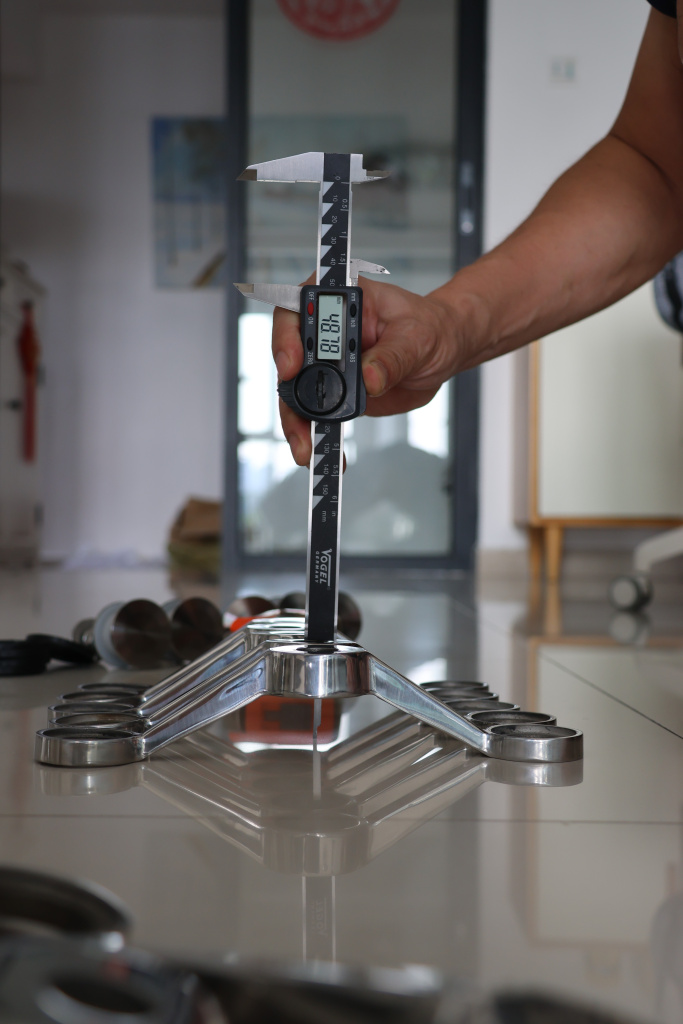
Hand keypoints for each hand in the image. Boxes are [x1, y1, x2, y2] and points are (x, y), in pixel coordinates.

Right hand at [272, 276, 458, 465]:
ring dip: (299, 425)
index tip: (291, 365)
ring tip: (307, 450)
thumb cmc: (430, 328)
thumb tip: (370, 378)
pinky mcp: (335, 392)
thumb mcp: (417, 337)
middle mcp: (324, 331)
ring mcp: (326, 364)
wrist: (443, 351)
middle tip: (299, 425)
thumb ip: (392, 357)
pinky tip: (326, 454)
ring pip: (297, 395)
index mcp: (338, 300)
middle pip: (289, 361)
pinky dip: (318, 437)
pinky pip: (318, 415)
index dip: (285, 337)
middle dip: (290, 397)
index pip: (295, 310)